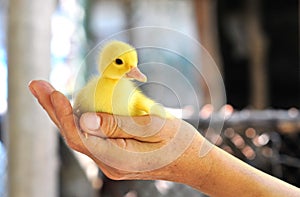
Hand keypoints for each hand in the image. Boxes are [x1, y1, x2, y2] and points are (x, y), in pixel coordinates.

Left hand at [28, 80, 207, 181]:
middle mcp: (110, 164)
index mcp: (119, 159)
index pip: (81, 136)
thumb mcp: (155, 127)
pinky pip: (93, 137)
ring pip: (82, 136)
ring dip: (65, 115)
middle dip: (54, 111)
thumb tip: (85, 118)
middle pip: (75, 136)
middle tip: (38, 87)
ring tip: (49, 94)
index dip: (63, 114)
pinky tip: (73, 106)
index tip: (52, 91)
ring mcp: (112, 162)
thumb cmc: (179, 142)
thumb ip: (120, 124)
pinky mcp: (116, 155)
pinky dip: (81, 120)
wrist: (192, 162)